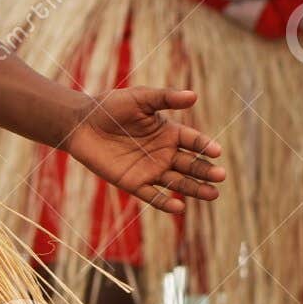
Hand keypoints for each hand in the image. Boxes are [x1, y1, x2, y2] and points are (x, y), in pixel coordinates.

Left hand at [66, 87, 224, 214]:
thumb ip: (165, 98)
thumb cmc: (111, 106)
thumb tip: (193, 95)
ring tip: (213, 194)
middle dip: (206, 171)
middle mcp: (164, 153)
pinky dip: (165, 203)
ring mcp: (150, 170)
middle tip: (221, 176)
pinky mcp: (134, 183)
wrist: (81, 123)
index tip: (216, 151)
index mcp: (168, 132)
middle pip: (190, 164)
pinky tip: (179, 208)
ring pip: (178, 182)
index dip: (205, 146)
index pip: (193, 141)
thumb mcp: (140, 99)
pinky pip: (153, 196)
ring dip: (195, 189)